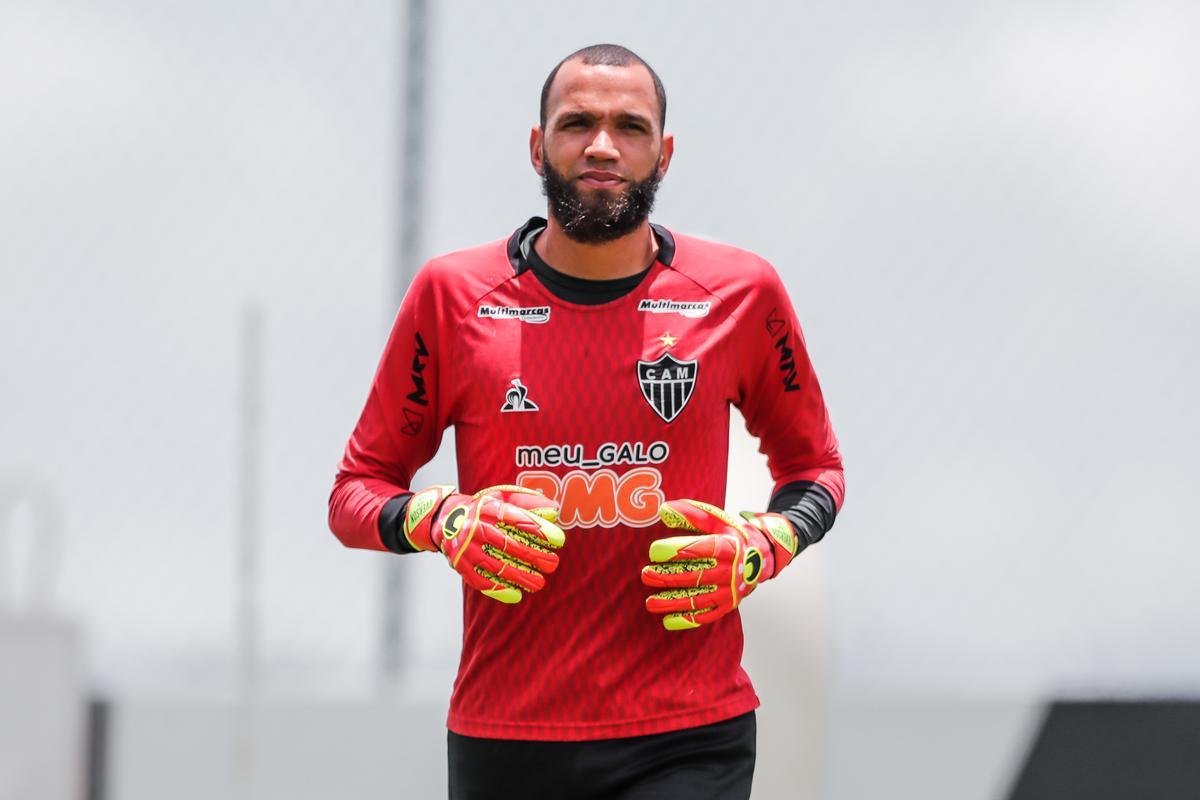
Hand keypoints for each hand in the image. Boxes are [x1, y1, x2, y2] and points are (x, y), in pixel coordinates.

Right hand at [403, 485, 565, 603]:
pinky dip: (498, 589)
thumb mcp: (501, 498)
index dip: (539, 529)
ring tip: (539, 583)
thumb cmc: (482, 509)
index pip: (517, 519)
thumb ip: (527, 502)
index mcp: (488, 508)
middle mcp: (475, 527)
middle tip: (553, 564)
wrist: (445, 519)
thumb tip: (554, 511)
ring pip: (496, 566)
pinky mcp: (459, 564)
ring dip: (520, 577)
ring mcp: (466, 548)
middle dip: (534, 556)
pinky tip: (516, 594)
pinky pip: (480, 580)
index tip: (559, 540)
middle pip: (509, 544)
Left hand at [641, 499, 797, 630]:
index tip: (654, 551)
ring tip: (650, 602)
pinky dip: (688, 619)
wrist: (759, 557)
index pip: (699, 549)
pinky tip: (668, 620)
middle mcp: (730, 571)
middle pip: (695, 576)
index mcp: (728, 547)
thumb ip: (691, 514)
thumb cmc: (731, 536)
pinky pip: (707, 615)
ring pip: (698, 599)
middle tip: (646, 574)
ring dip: (672, 602)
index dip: (676, 550)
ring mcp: (730, 591)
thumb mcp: (716, 520)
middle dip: (667, 577)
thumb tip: (664, 510)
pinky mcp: (728, 605)